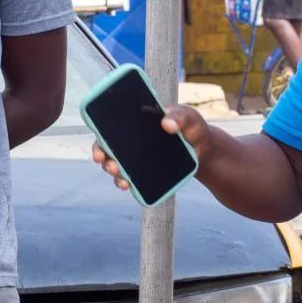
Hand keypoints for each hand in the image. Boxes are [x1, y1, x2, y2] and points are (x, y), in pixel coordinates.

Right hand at [93, 105, 211, 191]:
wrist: (202, 149)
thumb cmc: (192, 127)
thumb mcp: (189, 117)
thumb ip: (180, 116)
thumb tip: (167, 123)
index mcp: (136, 121)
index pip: (111, 124)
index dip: (99, 133)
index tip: (99, 144)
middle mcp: (130, 139)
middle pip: (107, 146)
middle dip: (102, 156)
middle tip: (108, 163)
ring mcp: (136, 156)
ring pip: (115, 163)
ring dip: (113, 171)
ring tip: (121, 179)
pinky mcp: (143, 171)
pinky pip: (128, 177)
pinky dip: (124, 182)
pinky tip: (127, 185)